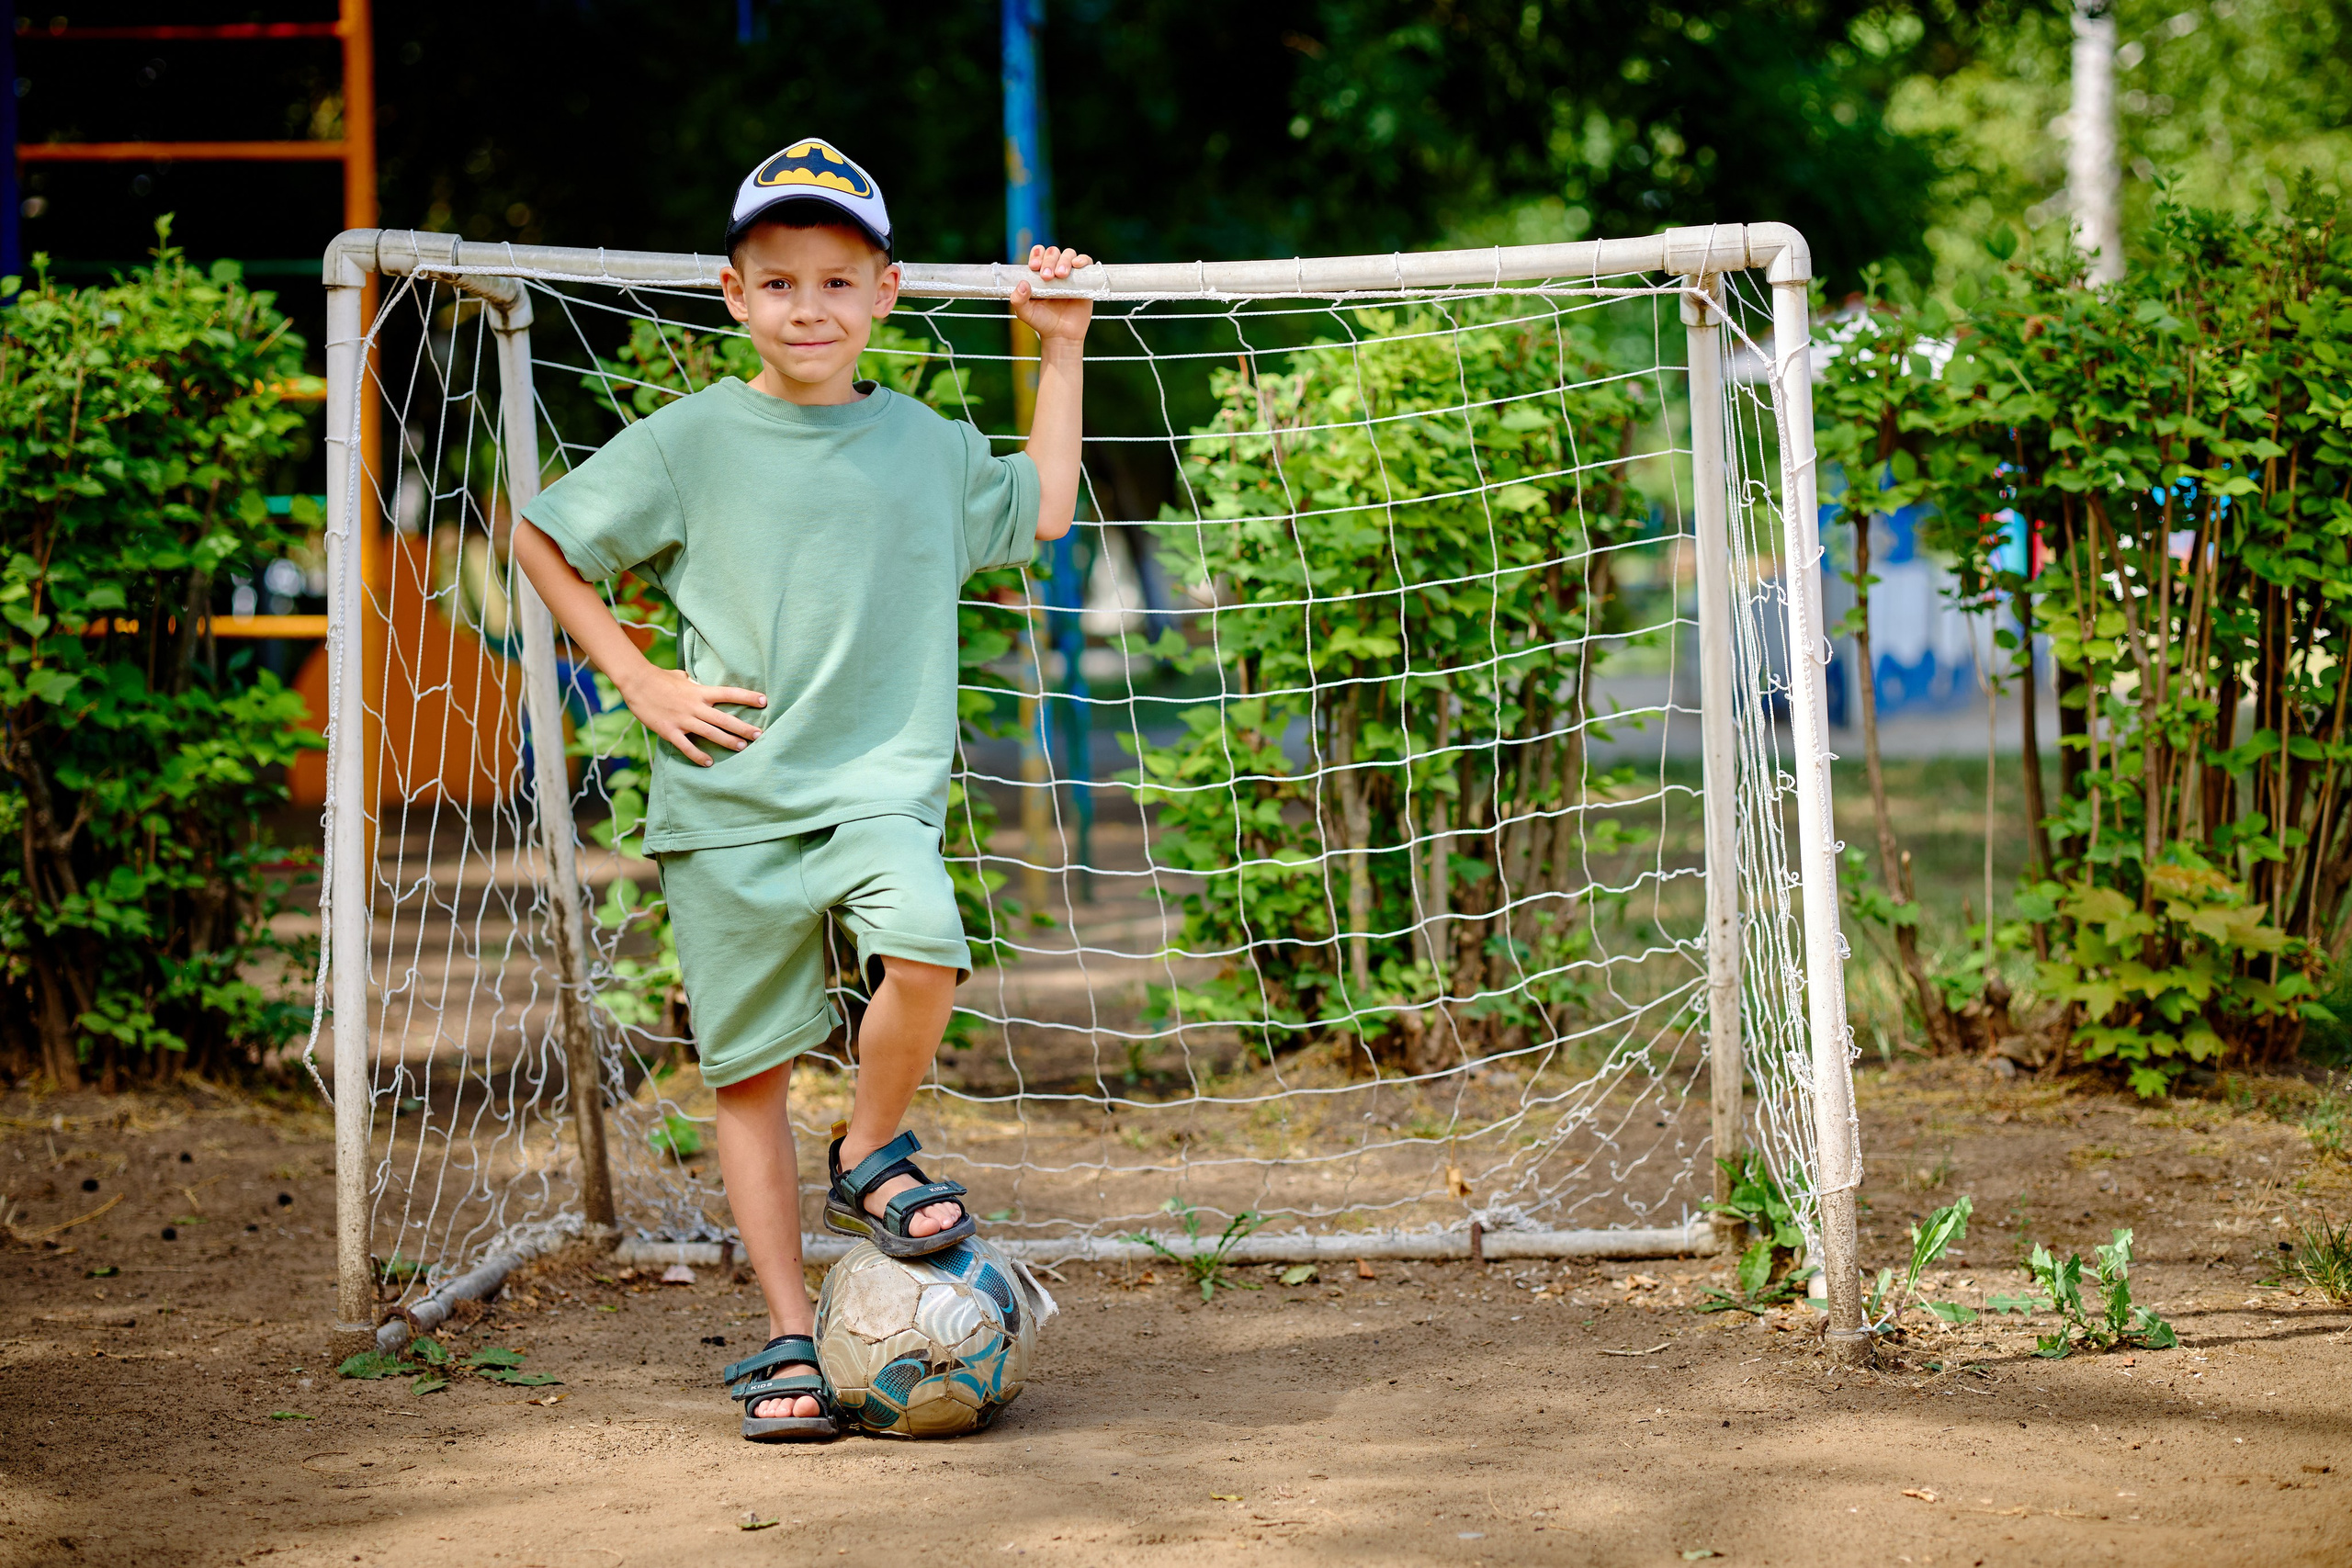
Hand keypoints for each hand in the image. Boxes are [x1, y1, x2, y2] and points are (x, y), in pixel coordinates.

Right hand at [615, 664, 765, 766]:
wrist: (636, 682)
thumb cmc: (660, 678)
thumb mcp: (681, 677)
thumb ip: (694, 683)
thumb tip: (698, 683)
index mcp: (700, 691)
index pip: (730, 693)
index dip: (748, 697)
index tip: (764, 701)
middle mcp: (695, 706)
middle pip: (725, 719)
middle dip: (744, 728)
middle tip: (760, 735)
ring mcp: (683, 719)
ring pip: (711, 733)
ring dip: (728, 742)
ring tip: (742, 748)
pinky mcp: (670, 731)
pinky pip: (687, 747)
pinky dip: (698, 756)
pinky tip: (709, 762)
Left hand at [1011, 244, 1094, 343]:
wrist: (1061, 335)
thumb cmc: (1042, 322)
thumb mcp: (1025, 313)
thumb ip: (1018, 300)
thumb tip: (1022, 283)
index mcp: (1039, 273)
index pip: (1038, 254)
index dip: (1036, 255)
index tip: (1034, 267)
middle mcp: (1054, 270)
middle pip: (1053, 252)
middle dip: (1049, 261)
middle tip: (1047, 277)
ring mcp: (1070, 274)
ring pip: (1069, 254)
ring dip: (1064, 261)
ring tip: (1061, 276)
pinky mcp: (1084, 279)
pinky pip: (1086, 262)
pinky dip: (1082, 259)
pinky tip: (1077, 265)